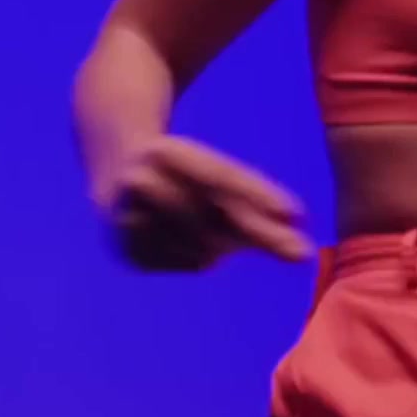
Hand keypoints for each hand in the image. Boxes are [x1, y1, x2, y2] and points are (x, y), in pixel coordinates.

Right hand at [94, 135, 312, 270]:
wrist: (113, 164)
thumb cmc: (181, 166)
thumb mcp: (209, 167)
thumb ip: (253, 196)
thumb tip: (298, 226)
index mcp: (163, 153)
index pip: (220, 175)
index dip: (259, 194)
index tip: (298, 214)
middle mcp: (140, 184)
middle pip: (213, 215)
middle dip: (260, 233)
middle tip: (302, 252)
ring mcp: (128, 221)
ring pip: (202, 246)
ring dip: (227, 244)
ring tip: (227, 233)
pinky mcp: (127, 253)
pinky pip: (186, 263)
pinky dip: (203, 257)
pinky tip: (198, 243)